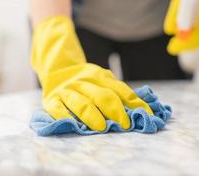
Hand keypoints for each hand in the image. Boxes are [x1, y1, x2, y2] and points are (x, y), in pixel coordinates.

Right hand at [31, 16, 152, 130]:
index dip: (134, 103)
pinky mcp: (52, 101)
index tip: (146, 115)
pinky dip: (67, 118)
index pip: (120, 90)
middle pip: (102, 96)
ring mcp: (68, 91)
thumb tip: (140, 108)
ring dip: (93, 116)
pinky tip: (76, 126)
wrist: (58, 70)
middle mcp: (84, 82)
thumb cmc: (86, 80)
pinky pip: (59, 110)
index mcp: (100, 76)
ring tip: (103, 128)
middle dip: (116, 111)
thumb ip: (118, 92)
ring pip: (82, 104)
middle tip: (125, 124)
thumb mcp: (103, 80)